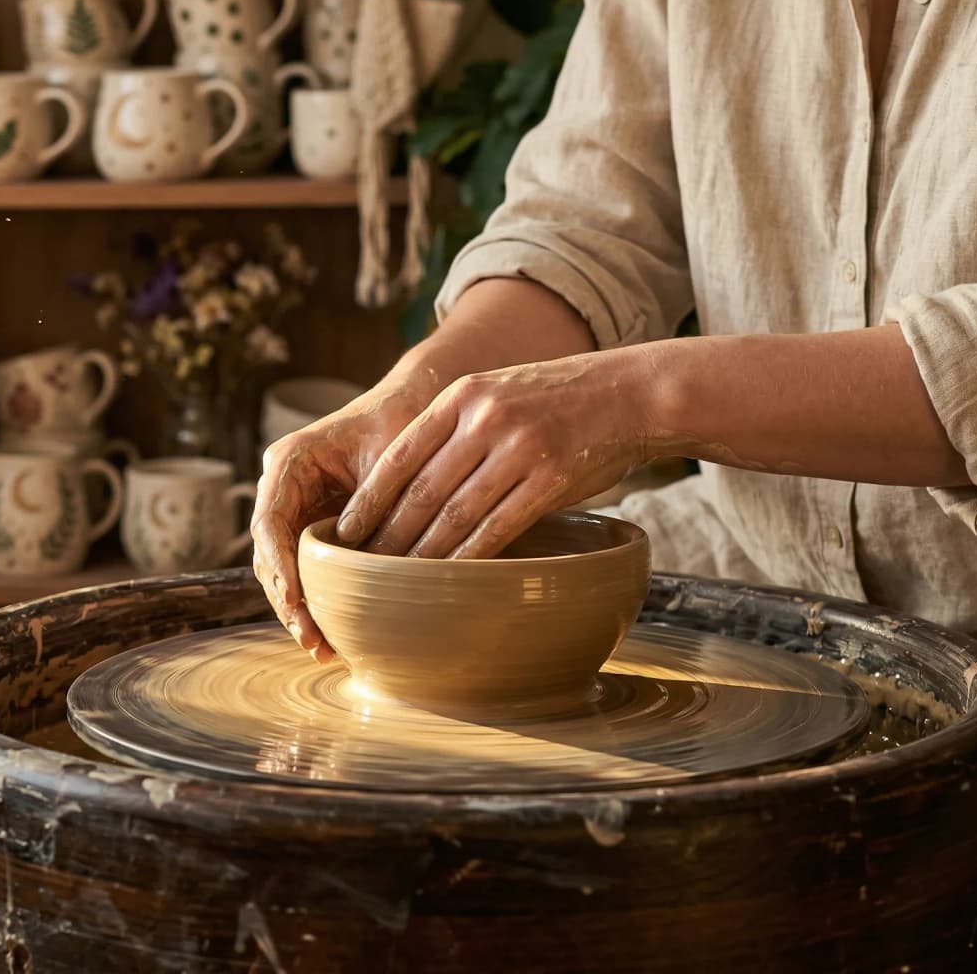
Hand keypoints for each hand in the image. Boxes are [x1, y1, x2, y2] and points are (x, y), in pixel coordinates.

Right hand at [250, 381, 434, 661]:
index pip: (269, 522)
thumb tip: (372, 563)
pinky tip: (329, 634)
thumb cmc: (400, 423)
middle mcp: (282, 489)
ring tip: (320, 647)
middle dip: (287, 600)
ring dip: (297, 609)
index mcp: (289, 463)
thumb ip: (374, 503)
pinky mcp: (312, 529)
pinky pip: (303, 569)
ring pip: (281, 569)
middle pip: (268, 554)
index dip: (279, 564)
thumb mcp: (388, 458)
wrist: (411, 406)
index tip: (295, 599)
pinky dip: (313, 600)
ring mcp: (293, 511)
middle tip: (310, 638)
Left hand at [333, 349, 660, 560]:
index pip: (399, 455)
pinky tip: (452, 580)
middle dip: (387, 536)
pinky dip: (470, 558)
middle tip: (365, 569)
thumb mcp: (496, 395)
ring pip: (455, 514)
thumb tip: (404, 483)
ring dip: (423, 555)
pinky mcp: (551, 478)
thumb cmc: (556, 404)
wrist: (631, 393)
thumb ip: (455, 428)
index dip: (368, 499)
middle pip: (420, 491)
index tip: (345, 531)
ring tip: (400, 582)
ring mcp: (518, 448)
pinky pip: (498, 528)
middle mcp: (484, 419)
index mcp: (463, 396)